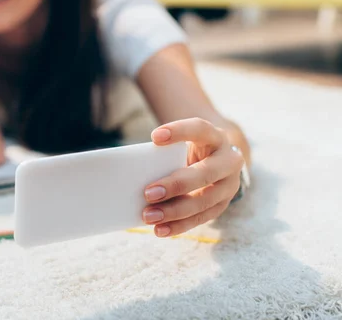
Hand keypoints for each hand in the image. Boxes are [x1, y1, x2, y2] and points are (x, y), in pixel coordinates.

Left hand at [142, 117, 244, 236]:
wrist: (221, 160)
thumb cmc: (192, 150)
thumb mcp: (185, 144)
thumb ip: (165, 154)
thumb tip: (132, 173)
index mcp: (216, 137)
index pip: (200, 129)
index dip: (179, 132)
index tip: (154, 137)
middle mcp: (229, 160)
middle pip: (204, 173)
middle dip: (176, 185)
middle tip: (147, 193)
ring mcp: (229, 185)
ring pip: (203, 201)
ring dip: (174, 211)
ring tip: (148, 216)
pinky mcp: (223, 205)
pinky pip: (201, 218)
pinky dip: (179, 226)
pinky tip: (160, 230)